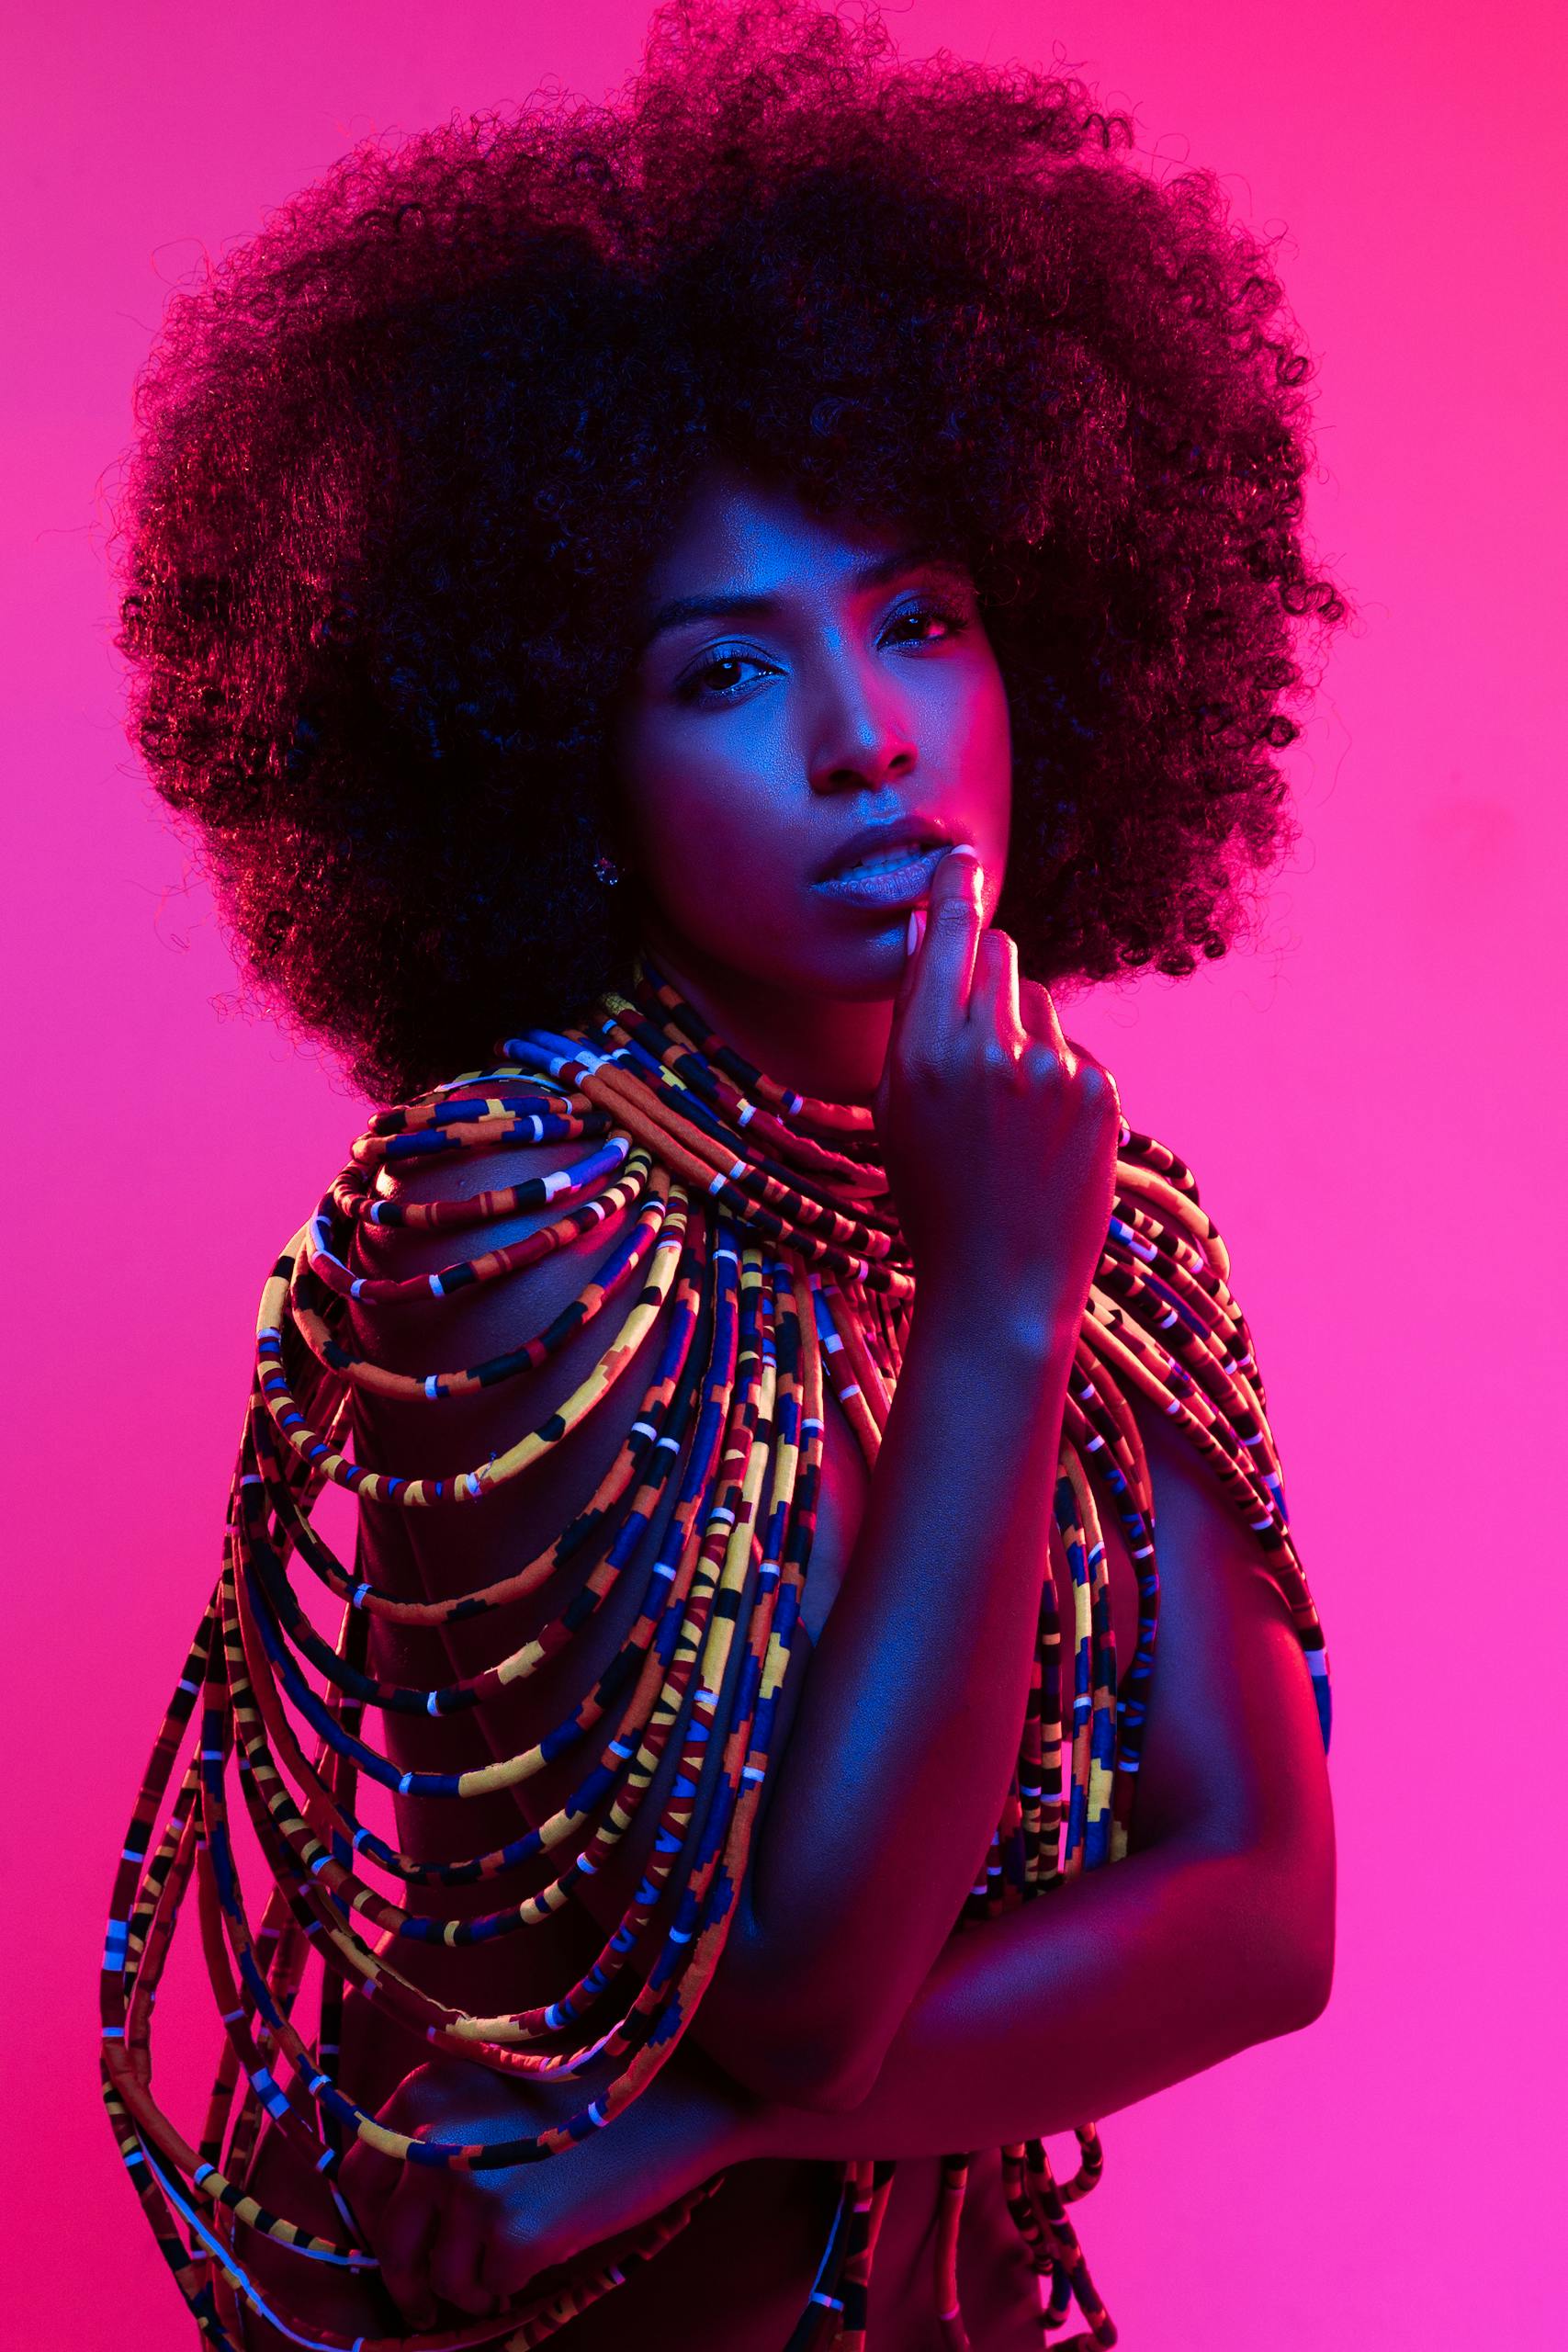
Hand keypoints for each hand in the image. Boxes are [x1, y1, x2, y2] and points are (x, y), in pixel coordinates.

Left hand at [338, 2050, 758, 2328]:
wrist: (673, 2101)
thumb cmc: (587, 2096)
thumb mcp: (491, 2090)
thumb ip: (437, 2132)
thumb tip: (396, 2207)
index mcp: (422, 2093)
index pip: (357, 2174)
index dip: (373, 2216)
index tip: (394, 2240)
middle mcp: (430, 2137)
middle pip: (386, 2237)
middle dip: (406, 2276)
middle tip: (426, 2299)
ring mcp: (468, 2188)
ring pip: (434, 2277)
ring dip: (461, 2289)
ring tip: (492, 2281)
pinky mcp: (510, 2234)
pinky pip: (487, 2289)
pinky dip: (505, 2288)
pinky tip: (532, 2266)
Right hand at [870, 844, 1120, 1322]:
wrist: (1002, 1286)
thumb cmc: (936, 1200)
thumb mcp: (899, 1109)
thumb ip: (912, 1016)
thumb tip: (921, 927)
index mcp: (923, 1056)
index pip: (946, 938)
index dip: (954, 893)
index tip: (960, 860)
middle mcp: (988, 1052)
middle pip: (999, 951)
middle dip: (987, 967)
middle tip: (976, 1030)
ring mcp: (1052, 1071)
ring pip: (1040, 1005)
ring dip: (1025, 1036)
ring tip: (1009, 1119)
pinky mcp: (1101, 1092)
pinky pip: (1076, 1052)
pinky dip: (1061, 1081)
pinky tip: (1044, 1139)